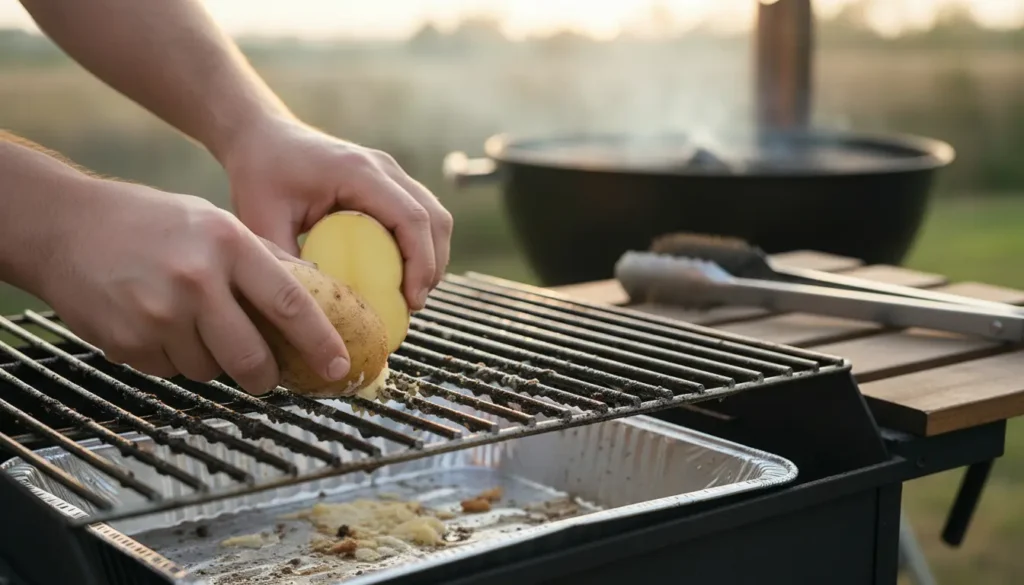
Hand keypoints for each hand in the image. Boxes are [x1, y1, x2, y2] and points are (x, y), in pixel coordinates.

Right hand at [37, 178, 350, 394]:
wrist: (64, 226)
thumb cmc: (150, 222)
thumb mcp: (214, 223)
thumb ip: (262, 259)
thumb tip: (318, 291)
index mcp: (228, 244)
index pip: (290, 304)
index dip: (320, 342)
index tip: (339, 366)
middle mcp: (196, 280)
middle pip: (252, 358)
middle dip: (266, 376)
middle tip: (267, 374)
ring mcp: (159, 315)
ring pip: (211, 370)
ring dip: (214, 362)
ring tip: (193, 325)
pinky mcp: (128, 343)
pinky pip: (171, 371)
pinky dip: (176, 358)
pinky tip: (160, 324)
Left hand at [220, 117, 452, 310]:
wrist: (263, 135)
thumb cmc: (260, 174)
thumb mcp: (261, 220)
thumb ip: (285, 261)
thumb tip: (315, 303)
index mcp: (358, 173)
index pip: (411, 217)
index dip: (421, 262)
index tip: (412, 300)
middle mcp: (383, 168)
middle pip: (434, 218)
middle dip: (433, 265)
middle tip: (413, 304)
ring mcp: (390, 173)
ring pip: (435, 216)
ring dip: (431, 256)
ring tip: (410, 294)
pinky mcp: (389, 182)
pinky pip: (420, 215)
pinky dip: (421, 245)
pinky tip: (401, 273)